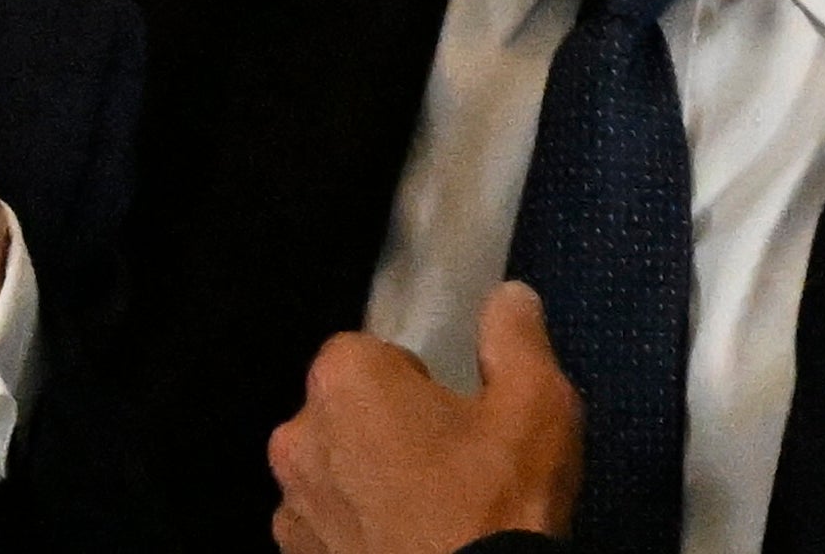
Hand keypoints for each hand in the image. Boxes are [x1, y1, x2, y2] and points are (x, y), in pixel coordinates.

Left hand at [268, 283, 583, 553]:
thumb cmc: (495, 500)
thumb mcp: (535, 404)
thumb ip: (515, 336)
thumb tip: (509, 296)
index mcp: (345, 379)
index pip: (369, 351)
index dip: (413, 379)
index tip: (452, 414)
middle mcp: (297, 436)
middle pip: (343, 412)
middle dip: (382, 428)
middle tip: (444, 464)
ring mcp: (290, 509)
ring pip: (331, 473)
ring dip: (363, 483)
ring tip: (424, 513)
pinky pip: (324, 530)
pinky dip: (354, 535)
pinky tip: (403, 546)